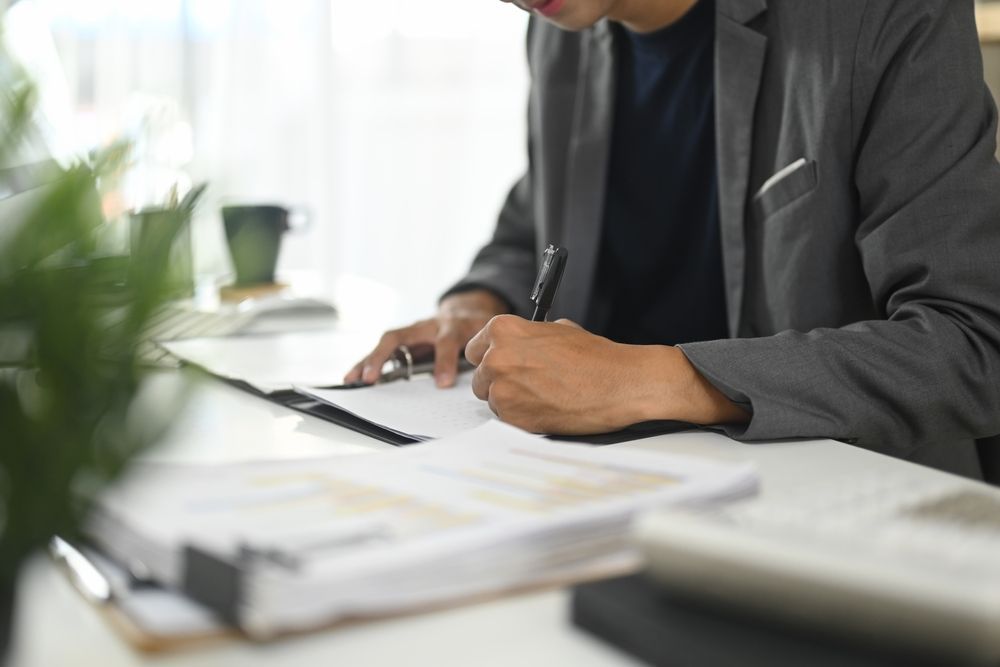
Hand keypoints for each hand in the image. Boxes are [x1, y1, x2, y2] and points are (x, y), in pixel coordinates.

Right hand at [344, 290, 508, 387]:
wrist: (460, 315)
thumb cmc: (467, 326)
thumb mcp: (473, 336)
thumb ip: (463, 353)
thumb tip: (444, 383)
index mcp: (446, 324)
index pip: (444, 340)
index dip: (443, 360)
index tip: (442, 383)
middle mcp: (420, 329)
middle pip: (395, 338)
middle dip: (380, 357)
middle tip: (367, 377)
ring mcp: (408, 337)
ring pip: (384, 347)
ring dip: (367, 362)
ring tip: (350, 380)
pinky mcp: (402, 347)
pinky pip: (383, 356)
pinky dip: (368, 366)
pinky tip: (355, 378)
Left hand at [464, 315, 748, 433]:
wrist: (619, 383)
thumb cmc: (595, 357)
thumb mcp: (557, 330)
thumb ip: (527, 337)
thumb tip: (518, 344)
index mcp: (503, 330)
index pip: (474, 348)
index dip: (491, 358)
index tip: (503, 364)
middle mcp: (497, 358)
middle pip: (480, 377)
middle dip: (499, 381)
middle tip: (528, 383)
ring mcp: (503, 390)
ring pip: (492, 400)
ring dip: (510, 400)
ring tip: (542, 395)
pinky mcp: (513, 418)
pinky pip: (505, 420)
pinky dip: (521, 417)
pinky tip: (546, 408)